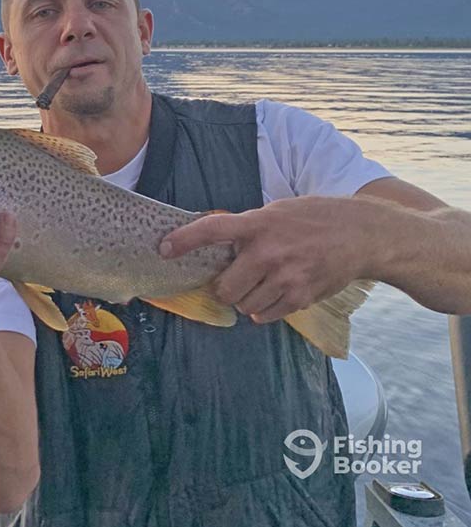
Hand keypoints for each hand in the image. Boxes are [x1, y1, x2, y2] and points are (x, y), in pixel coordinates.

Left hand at [159, 196, 372, 322]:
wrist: (363, 235)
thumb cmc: (315, 219)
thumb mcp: (278, 211)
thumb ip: (249, 227)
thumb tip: (217, 242)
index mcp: (259, 224)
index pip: (212, 229)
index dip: (184, 240)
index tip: (164, 248)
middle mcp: (269, 252)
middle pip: (224, 287)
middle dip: (225, 286)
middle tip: (235, 278)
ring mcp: (285, 277)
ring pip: (243, 304)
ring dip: (245, 298)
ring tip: (262, 283)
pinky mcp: (300, 297)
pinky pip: (263, 315)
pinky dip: (263, 309)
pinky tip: (275, 293)